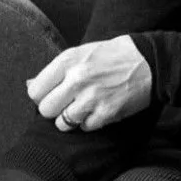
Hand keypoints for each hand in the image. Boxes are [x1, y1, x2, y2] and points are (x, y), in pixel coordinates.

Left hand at [28, 36, 152, 132]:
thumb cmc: (113, 55)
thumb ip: (57, 70)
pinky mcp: (107, 112)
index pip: (35, 90)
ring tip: (82, 108)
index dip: (42, 96)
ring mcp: (92, 97)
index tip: (52, 95)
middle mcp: (77, 79)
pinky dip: (89, 123)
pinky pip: (84, 127)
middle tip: (66, 103)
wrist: (150, 62)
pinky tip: (98, 110)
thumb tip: (30, 85)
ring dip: (70, 119)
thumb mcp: (82, 52)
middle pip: (45, 109)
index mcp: (68, 60)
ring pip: (62, 122)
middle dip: (54, 109)